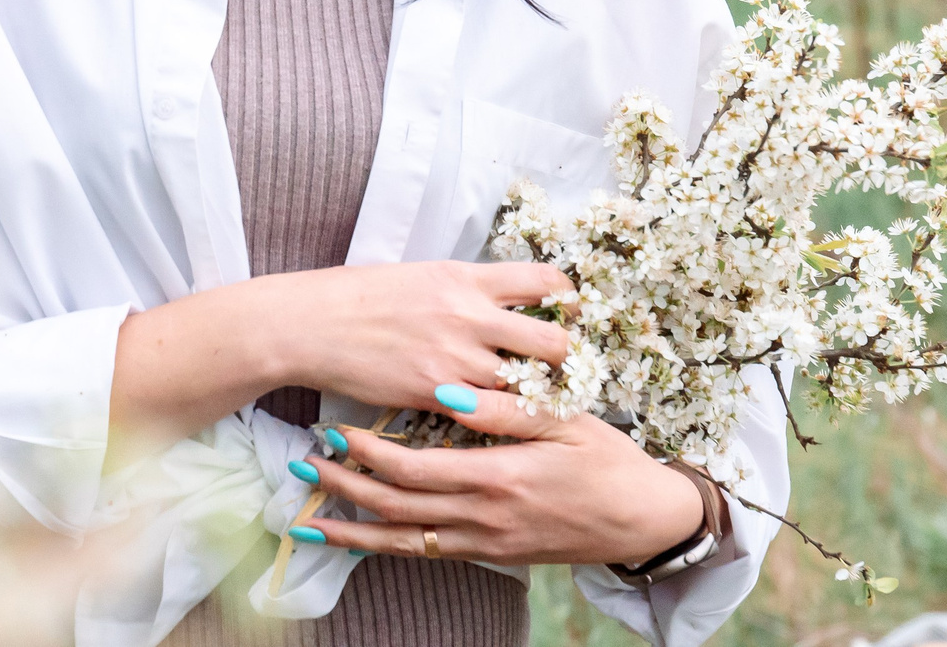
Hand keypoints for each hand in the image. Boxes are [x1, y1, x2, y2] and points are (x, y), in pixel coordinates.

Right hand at [271, 260, 572, 412]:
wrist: (310, 324)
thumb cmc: (358, 297)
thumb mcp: (418, 276)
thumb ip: (463, 289)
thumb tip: (496, 302)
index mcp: (465, 277)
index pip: (544, 280)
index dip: (566, 299)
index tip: (566, 313)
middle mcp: (469, 315)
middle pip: (553, 342)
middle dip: (565, 360)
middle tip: (559, 371)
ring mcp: (455, 358)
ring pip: (526, 387)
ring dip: (531, 397)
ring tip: (529, 404)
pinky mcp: (436, 394)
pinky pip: (487, 415)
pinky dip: (494, 420)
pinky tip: (492, 423)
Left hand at [292, 386, 705, 567]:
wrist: (645, 520)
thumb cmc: (608, 460)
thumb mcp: (566, 421)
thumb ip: (505, 409)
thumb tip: (447, 391)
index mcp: (500, 478)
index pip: (415, 470)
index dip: (369, 453)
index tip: (334, 430)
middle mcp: (486, 518)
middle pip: (397, 508)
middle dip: (344, 486)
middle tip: (301, 464)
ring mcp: (487, 542)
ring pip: (405, 542)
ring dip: (353, 529)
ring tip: (307, 517)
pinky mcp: (492, 554)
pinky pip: (427, 555)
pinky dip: (386, 550)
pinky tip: (357, 541)